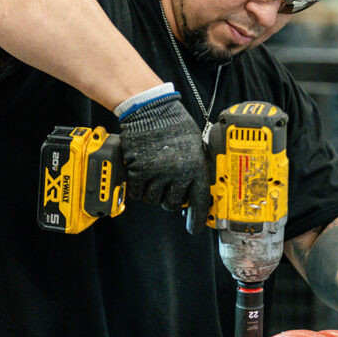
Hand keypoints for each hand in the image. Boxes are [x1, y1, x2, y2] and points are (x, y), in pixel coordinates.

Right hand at [118, 93, 209, 232]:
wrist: (151, 109)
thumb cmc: (174, 123)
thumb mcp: (195, 144)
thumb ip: (196, 166)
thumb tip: (196, 186)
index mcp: (196, 167)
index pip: (200, 201)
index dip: (197, 218)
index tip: (194, 227)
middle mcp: (179, 174)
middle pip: (174, 204)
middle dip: (171, 200)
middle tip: (168, 189)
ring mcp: (158, 174)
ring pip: (154, 200)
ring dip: (154, 193)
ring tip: (154, 177)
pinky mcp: (139, 172)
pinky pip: (138, 192)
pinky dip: (138, 188)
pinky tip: (141, 176)